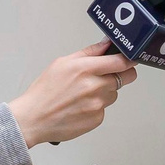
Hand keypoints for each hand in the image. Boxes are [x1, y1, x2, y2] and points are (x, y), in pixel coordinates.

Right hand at [7, 43, 137, 145]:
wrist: (34, 118)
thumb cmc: (44, 91)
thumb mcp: (63, 63)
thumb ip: (89, 53)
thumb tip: (106, 44)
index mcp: (86, 69)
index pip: (121, 62)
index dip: (130, 59)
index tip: (131, 58)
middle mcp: (95, 87)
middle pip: (126, 78)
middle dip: (120, 74)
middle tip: (108, 75)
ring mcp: (98, 105)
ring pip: (114, 94)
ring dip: (105, 92)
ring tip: (84, 94)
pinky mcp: (97, 119)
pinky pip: (104, 109)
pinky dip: (96, 106)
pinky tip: (80, 106)